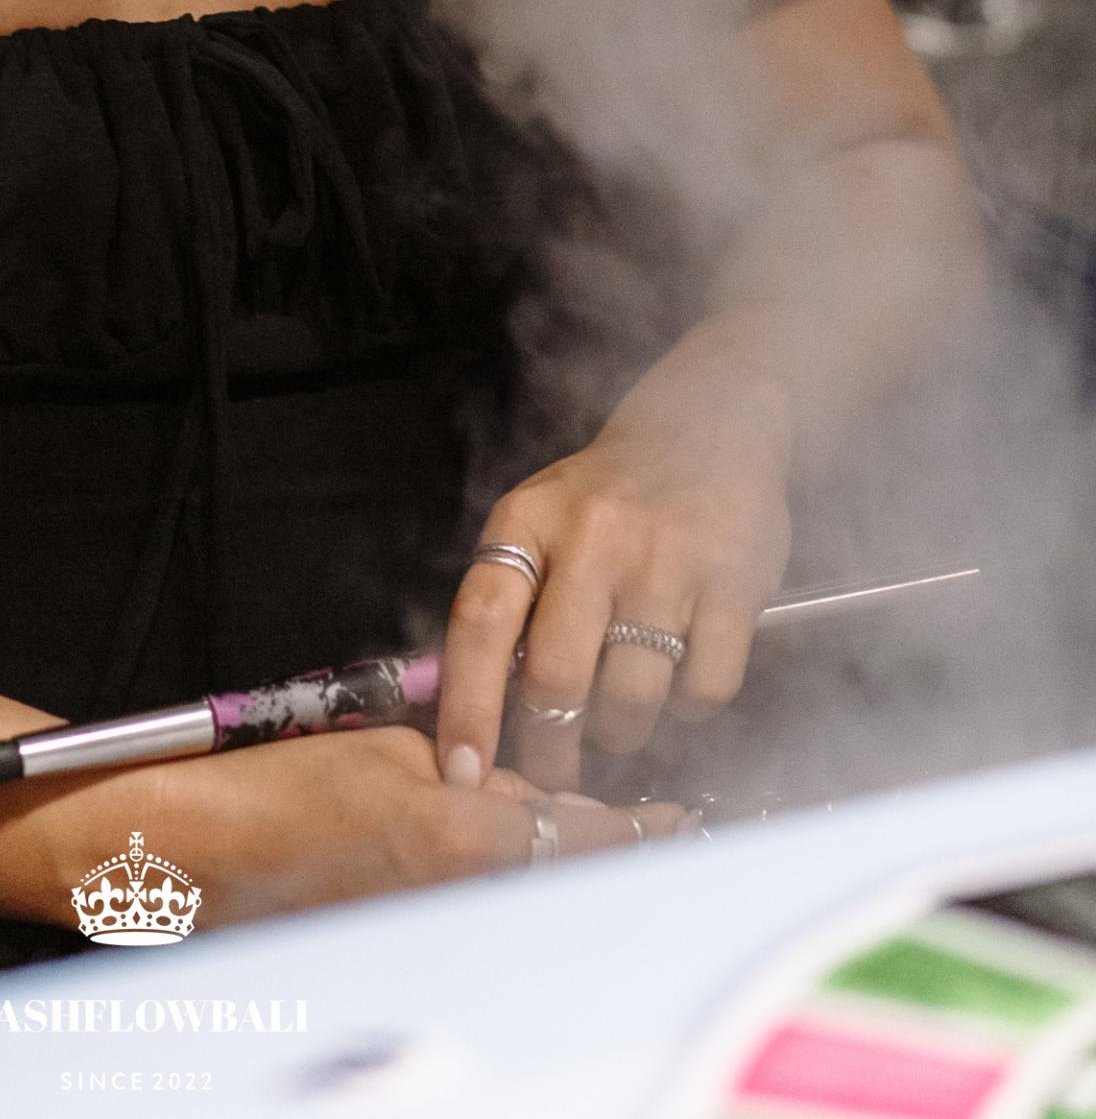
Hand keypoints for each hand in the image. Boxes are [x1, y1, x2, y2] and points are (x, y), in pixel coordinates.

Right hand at [174, 727, 688, 928]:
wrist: (198, 855)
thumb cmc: (282, 793)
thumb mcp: (391, 754)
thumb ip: (475, 772)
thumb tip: (523, 793)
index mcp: (463, 839)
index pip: (586, 835)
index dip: (643, 828)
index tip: (681, 820)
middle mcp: (461, 901)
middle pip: (567, 882)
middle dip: (608, 852)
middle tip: (655, 831)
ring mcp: (433, 937)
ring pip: (524, 904)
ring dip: (555, 874)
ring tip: (585, 844)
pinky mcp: (404, 955)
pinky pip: (476, 923)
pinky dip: (501, 897)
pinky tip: (496, 873)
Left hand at [435, 337, 792, 793]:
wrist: (710, 423)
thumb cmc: (610, 494)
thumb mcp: (542, 520)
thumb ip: (508, 602)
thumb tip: (466, 711)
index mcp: (529, 521)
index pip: (479, 622)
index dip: (466, 707)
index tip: (461, 773)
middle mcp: (592, 538)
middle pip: (555, 679)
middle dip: (549, 748)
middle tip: (553, 773)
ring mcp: (666, 561)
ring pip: (629, 700)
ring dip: (621, 734)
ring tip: (620, 720)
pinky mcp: (734, 584)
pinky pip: (703, 691)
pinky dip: (689, 710)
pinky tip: (681, 683)